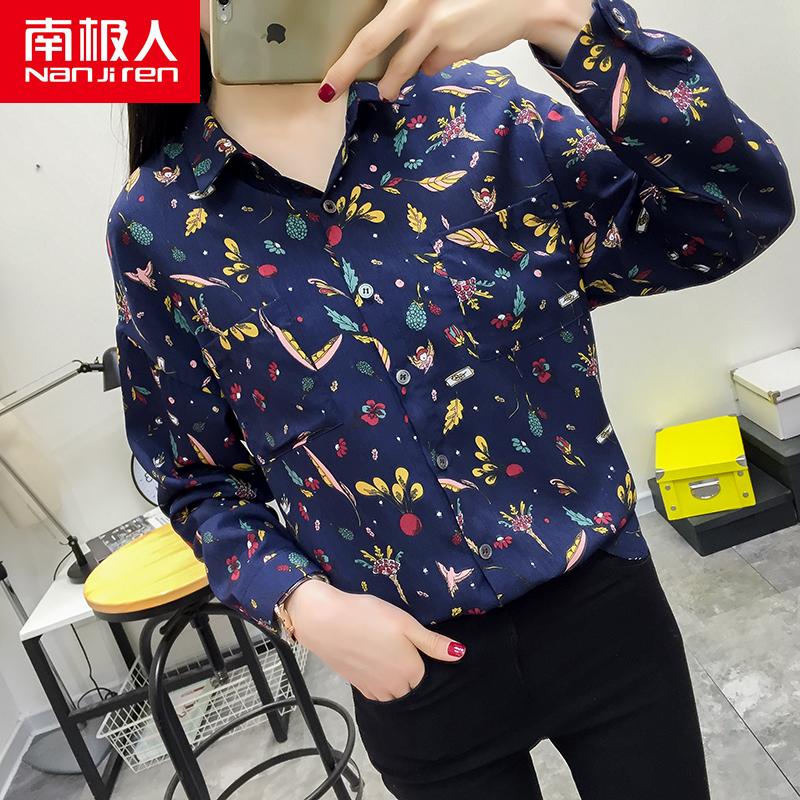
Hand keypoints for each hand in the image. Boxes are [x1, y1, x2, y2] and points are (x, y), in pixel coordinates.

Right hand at [285, 577, 466, 701]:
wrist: (324, 620)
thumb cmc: (368, 617)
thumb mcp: (406, 624)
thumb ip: (433, 643)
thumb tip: (460, 655)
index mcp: (411, 673)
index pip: (430, 676)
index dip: (427, 659)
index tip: (420, 644)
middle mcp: (394, 688)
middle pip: (413, 686)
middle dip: (413, 672)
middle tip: (403, 646)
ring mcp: (374, 689)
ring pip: (395, 691)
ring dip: (397, 679)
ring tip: (389, 653)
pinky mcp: (357, 686)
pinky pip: (378, 691)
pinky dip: (381, 681)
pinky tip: (375, 660)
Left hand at [317, 0, 594, 102]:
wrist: (526, 0)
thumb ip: (412, 17)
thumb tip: (392, 51)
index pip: (369, 23)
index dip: (346, 46)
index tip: (327, 67)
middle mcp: (417, 3)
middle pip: (371, 41)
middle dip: (346, 69)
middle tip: (330, 90)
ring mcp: (435, 27)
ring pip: (404, 64)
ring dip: (394, 81)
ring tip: (387, 92)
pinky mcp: (452, 48)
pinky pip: (432, 64)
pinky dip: (437, 61)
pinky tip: (456, 43)